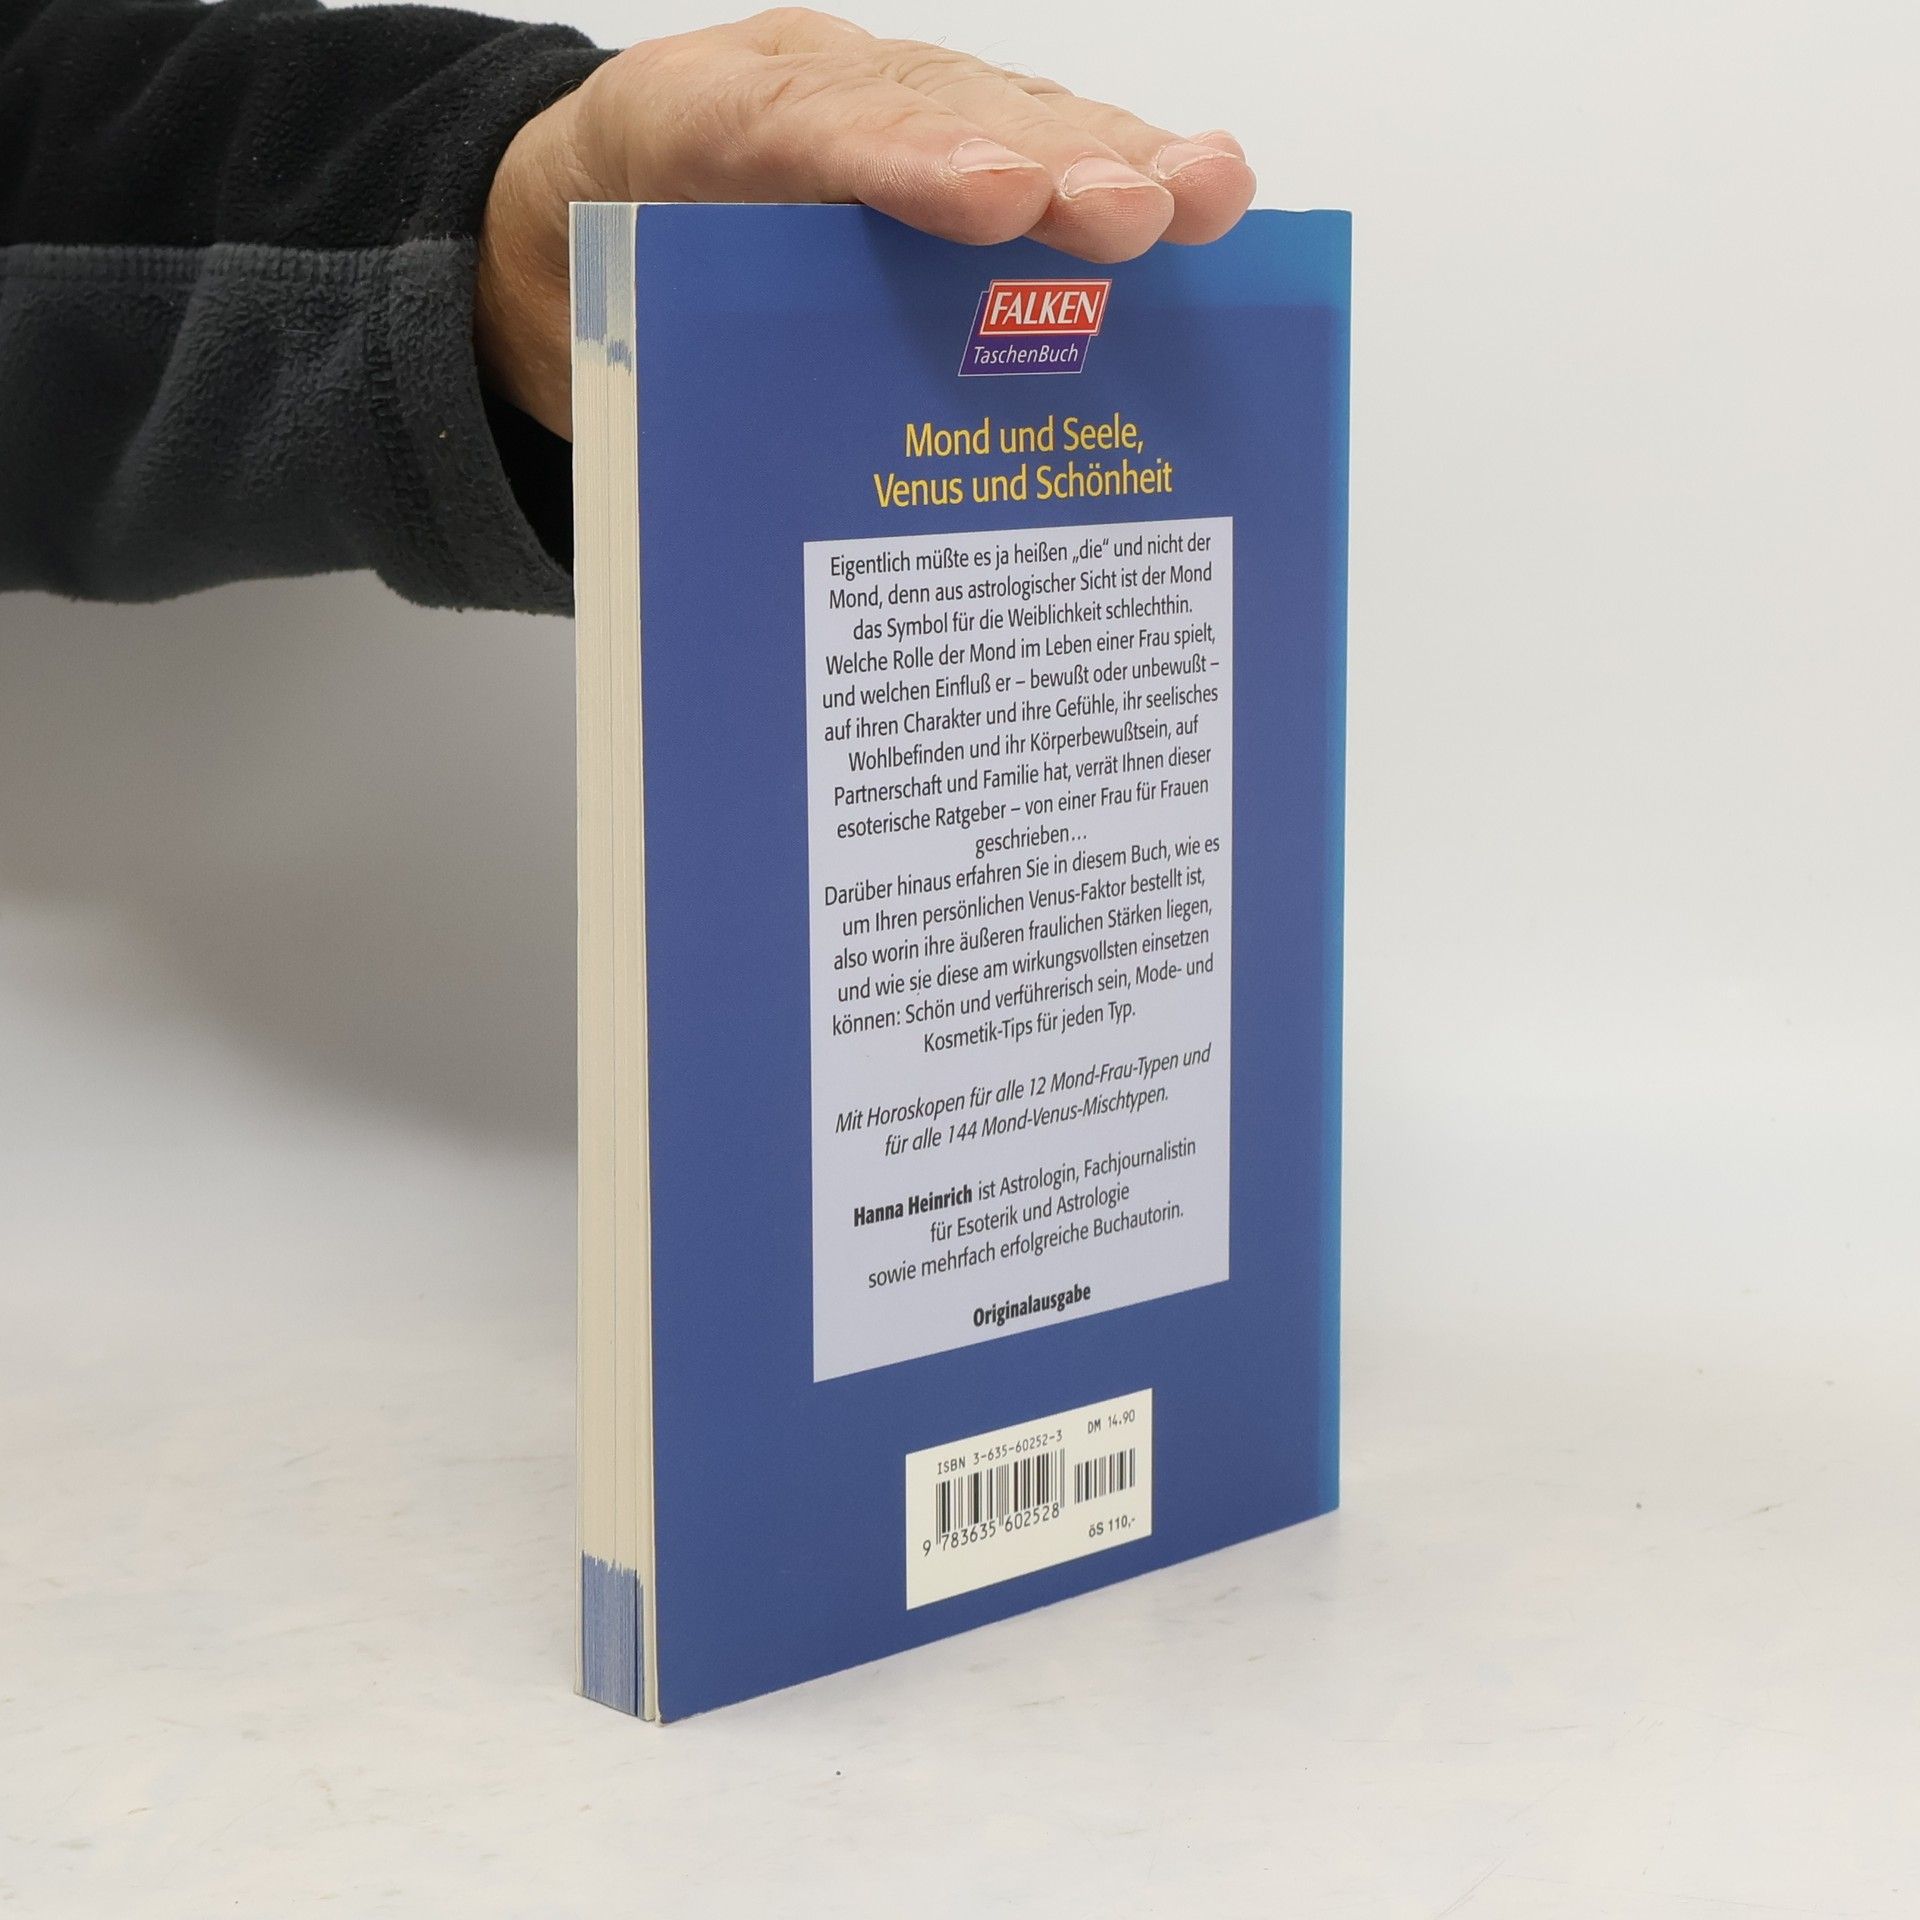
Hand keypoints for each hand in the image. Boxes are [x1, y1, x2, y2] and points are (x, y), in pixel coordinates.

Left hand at [475, 7, 1255, 436]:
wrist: (569, 213)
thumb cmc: (607, 287)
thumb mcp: (605, 337)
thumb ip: (673, 377)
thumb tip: (784, 531)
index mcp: (691, 127)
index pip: (800, 130)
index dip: (906, 164)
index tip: (1000, 205)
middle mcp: (803, 99)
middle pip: (935, 111)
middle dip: (1043, 160)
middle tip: (1136, 211)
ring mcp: (877, 110)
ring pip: (999, 114)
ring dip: (1108, 157)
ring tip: (1207, 196)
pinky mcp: (931, 142)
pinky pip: (1024, 144)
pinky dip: (1110, 171)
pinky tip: (1198, 198)